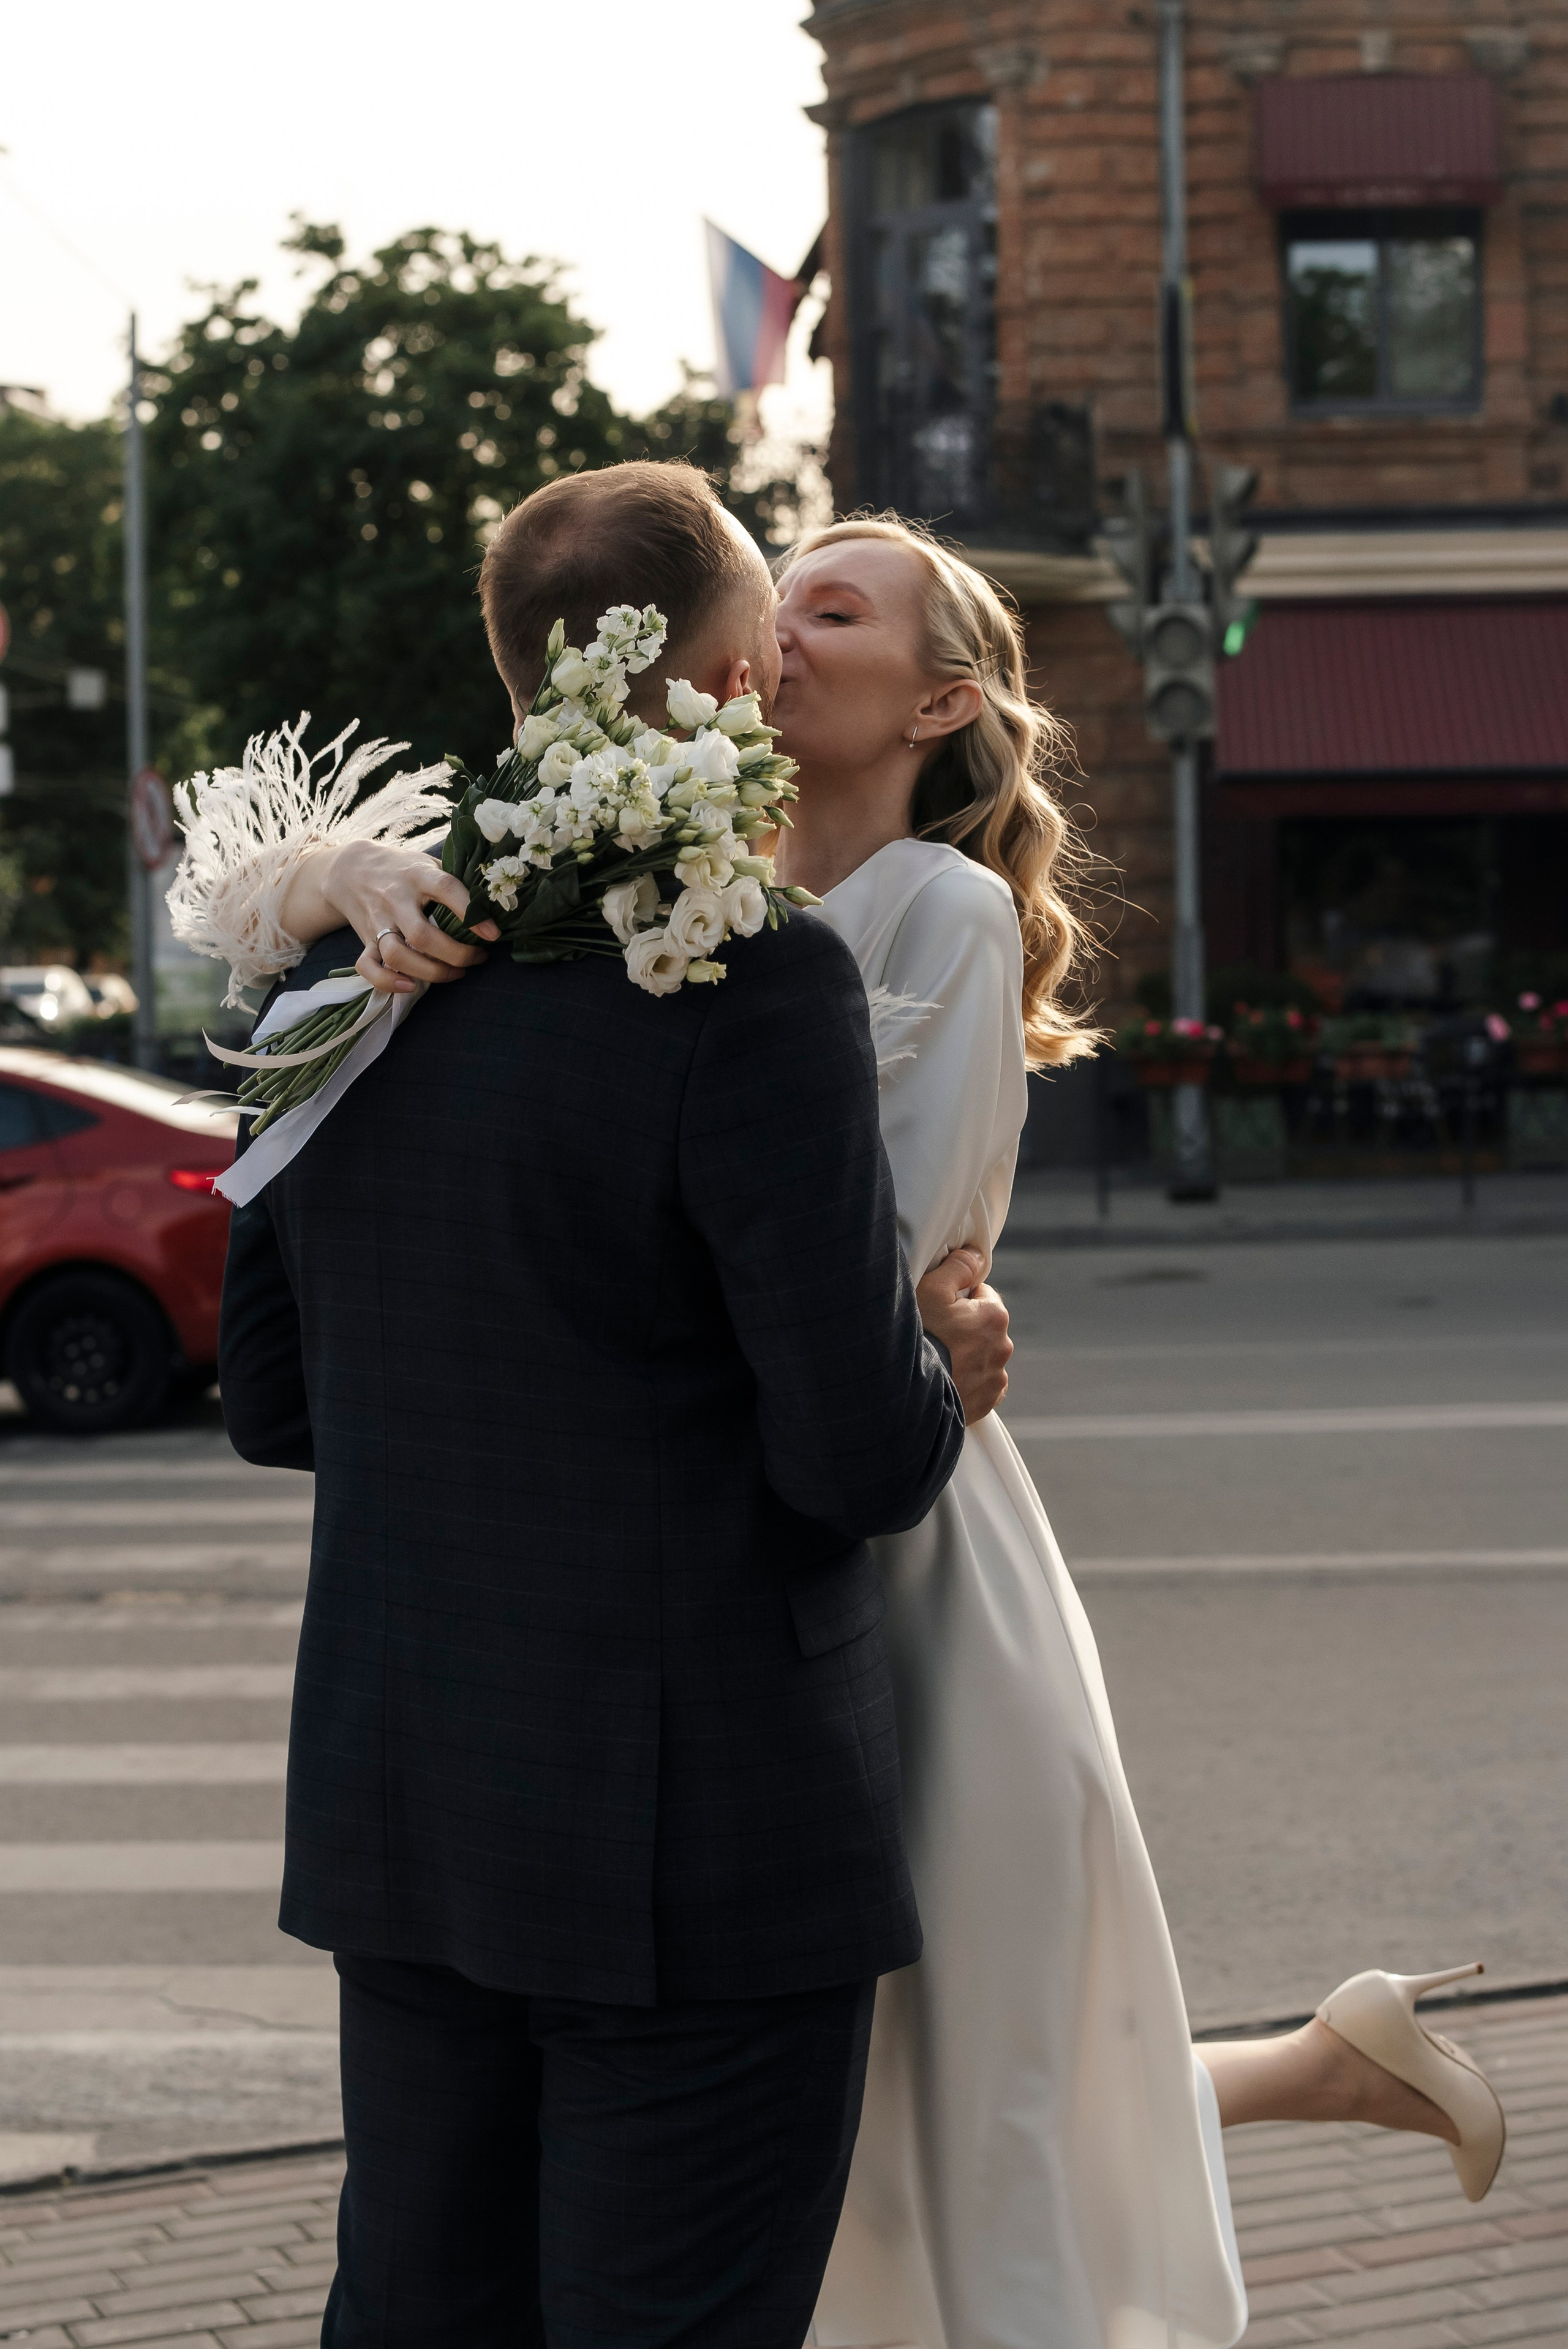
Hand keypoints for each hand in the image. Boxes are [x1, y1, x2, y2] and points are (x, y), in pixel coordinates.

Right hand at [315, 840, 500, 994]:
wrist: (350, 869)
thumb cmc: (402, 869)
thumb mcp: (427, 863)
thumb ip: (453, 879)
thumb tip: (493, 902)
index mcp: (416, 875)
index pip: (445, 889)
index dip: (470, 912)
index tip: (493, 934)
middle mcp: (394, 899)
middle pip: (422, 935)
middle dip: (455, 954)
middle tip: (477, 958)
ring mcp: (377, 921)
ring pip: (397, 955)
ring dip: (430, 973)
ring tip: (455, 973)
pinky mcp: (365, 940)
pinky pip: (368, 967)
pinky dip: (387, 982)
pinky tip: (410, 986)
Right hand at [915, 1248, 1011, 1424]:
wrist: (908, 1394)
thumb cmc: (919, 1338)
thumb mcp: (931, 1289)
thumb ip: (958, 1267)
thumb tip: (975, 1254)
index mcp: (994, 1316)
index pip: (982, 1294)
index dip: (958, 1298)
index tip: (940, 1309)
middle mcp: (1002, 1348)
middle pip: (983, 1326)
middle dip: (965, 1327)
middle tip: (935, 1334)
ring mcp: (996, 1378)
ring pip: (983, 1356)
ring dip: (967, 1355)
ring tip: (939, 1360)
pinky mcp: (987, 1402)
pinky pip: (982, 1384)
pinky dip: (968, 1380)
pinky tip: (947, 1379)